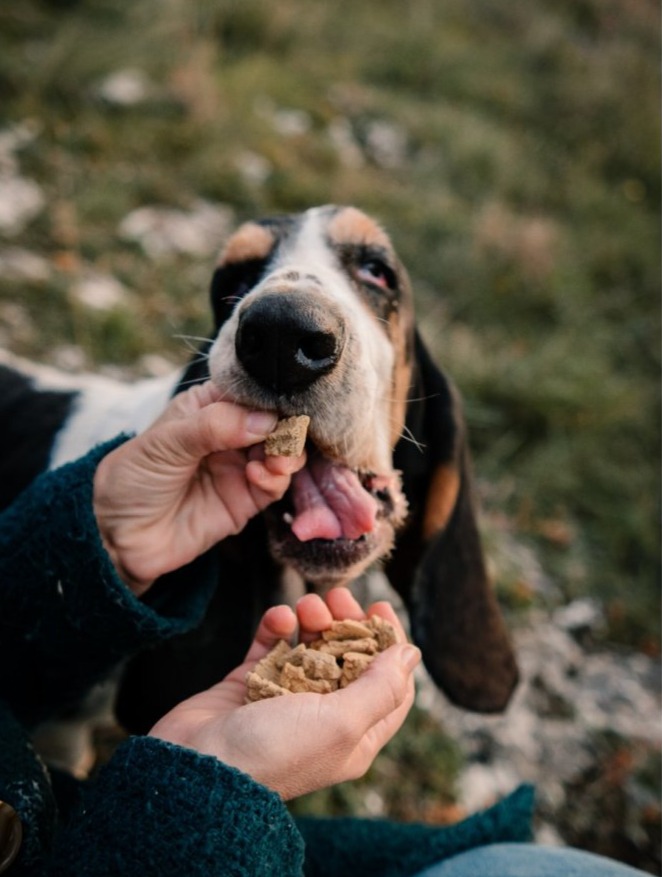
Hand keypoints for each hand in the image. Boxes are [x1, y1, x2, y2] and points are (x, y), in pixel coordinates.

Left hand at [93, 381, 304, 595]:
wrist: (118, 538)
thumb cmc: (132, 479)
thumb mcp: (164, 443)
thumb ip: (213, 426)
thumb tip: (264, 418)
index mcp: (207, 408)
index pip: (249, 391)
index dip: (269, 395)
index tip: (282, 402)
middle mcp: (229, 434)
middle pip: (275, 420)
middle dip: (285, 425)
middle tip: (283, 435)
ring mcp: (240, 466)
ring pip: (283, 451)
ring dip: (286, 451)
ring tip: (274, 458)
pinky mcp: (247, 499)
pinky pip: (276, 483)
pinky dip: (276, 477)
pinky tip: (258, 475)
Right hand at [149, 588, 420, 799]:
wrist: (199, 765)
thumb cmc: (276, 751)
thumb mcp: (342, 722)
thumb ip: (381, 686)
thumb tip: (412, 654)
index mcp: (354, 735)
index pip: (388, 685)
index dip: (390, 645)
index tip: (380, 608)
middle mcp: (324, 716)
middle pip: (348, 658)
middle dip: (347, 623)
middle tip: (339, 598)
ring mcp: (286, 697)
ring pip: (311, 646)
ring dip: (312, 620)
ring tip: (307, 608)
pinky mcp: (252, 682)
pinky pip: (272, 645)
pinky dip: (276, 627)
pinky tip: (277, 619)